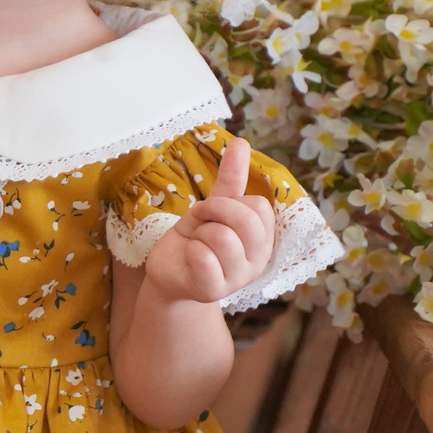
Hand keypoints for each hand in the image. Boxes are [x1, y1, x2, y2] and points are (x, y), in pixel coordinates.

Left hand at [140, 139, 279, 305]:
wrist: (170, 273)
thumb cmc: (196, 239)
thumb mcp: (213, 207)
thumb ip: (231, 179)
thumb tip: (241, 141)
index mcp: (263, 240)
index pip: (259, 207)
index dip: (228, 202)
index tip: (209, 211)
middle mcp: (257, 261)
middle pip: (247, 220)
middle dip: (213, 211)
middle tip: (198, 222)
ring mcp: (237, 279)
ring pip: (222, 237)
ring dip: (199, 233)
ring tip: (195, 243)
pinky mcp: (213, 290)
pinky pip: (204, 257)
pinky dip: (190, 250)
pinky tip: (189, 260)